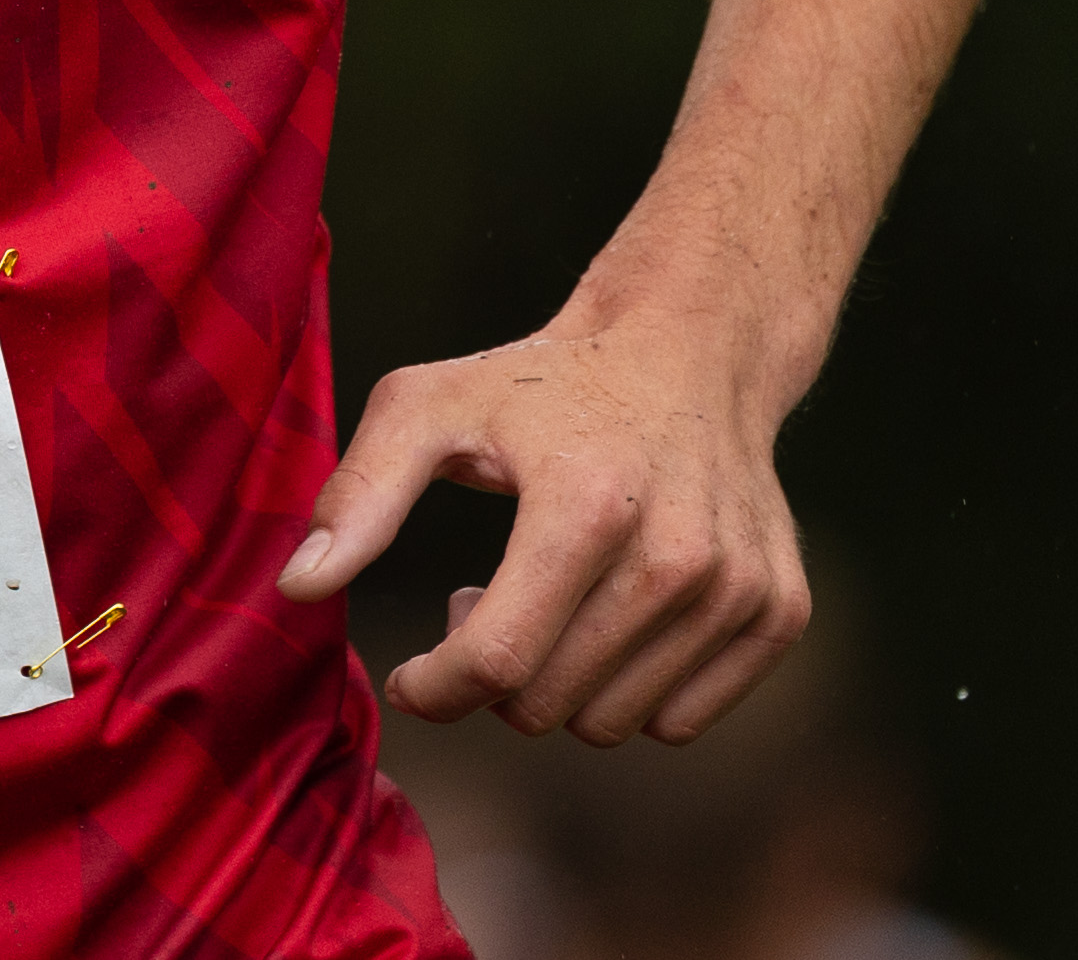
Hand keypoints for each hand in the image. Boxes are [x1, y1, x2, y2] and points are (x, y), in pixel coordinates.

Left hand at [274, 312, 810, 743]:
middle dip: (495, 677)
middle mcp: (678, 553)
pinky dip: (630, 689)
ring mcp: (739, 588)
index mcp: (586, 502)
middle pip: (551, 704)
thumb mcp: (430, 408)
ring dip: (560, 682)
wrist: (686, 352)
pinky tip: (607, 614)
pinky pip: (680, 722)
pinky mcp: (778, 612)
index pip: (500, 661)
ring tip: (545, 598)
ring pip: (613, 724)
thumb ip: (359, 496)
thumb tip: (299, 588)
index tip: (409, 677)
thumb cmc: (539, 385)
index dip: (437, 687)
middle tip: (482, 601)